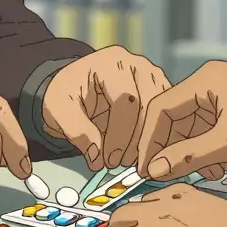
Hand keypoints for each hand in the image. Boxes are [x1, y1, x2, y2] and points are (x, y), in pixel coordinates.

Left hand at [42, 46, 170, 170]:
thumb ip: (76, 130)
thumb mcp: (59, 109)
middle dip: (135, 142)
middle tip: (120, 165)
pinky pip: (168, 119)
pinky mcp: (163, 92)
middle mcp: (138, 65)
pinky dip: (157, 141)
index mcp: (112, 62)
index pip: (126, 100)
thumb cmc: (69, 95)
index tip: (109, 161)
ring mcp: (154, 77)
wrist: (78, 88)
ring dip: (148, 143)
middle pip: (149, 107)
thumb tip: (97, 156)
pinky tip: (142, 157)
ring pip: (163, 114)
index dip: (120, 135)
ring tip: (129, 162)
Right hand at [137, 61, 226, 181]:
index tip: (143, 168)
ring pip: (192, 131)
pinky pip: (210, 136)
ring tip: (208, 170)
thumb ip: (187, 156)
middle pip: (175, 120)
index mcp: (206, 80)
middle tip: (169, 176)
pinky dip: (210, 153)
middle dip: (173, 149)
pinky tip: (221, 167)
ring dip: (194, 154)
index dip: (148, 139)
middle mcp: (212, 86)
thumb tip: (153, 168)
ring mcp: (226, 102)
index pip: (161, 108)